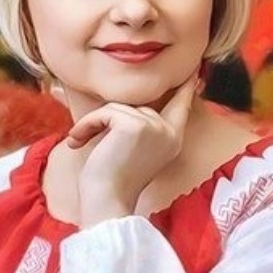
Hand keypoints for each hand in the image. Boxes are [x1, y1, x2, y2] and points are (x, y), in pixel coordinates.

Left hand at [66, 71, 199, 219]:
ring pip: (117, 108)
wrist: (107, 201)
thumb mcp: (134, 150)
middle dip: (107, 119)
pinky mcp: (134, 125)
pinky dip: (87, 124)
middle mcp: (168, 132)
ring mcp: (154, 127)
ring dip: (93, 123)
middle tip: (86, 138)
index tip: (194, 70)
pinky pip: (105, 112)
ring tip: (81, 142)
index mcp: (172, 139)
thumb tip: (125, 106)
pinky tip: (78, 141)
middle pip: (135, 105)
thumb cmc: (113, 181)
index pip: (181, 106)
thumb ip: (140, 127)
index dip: (186, 87)